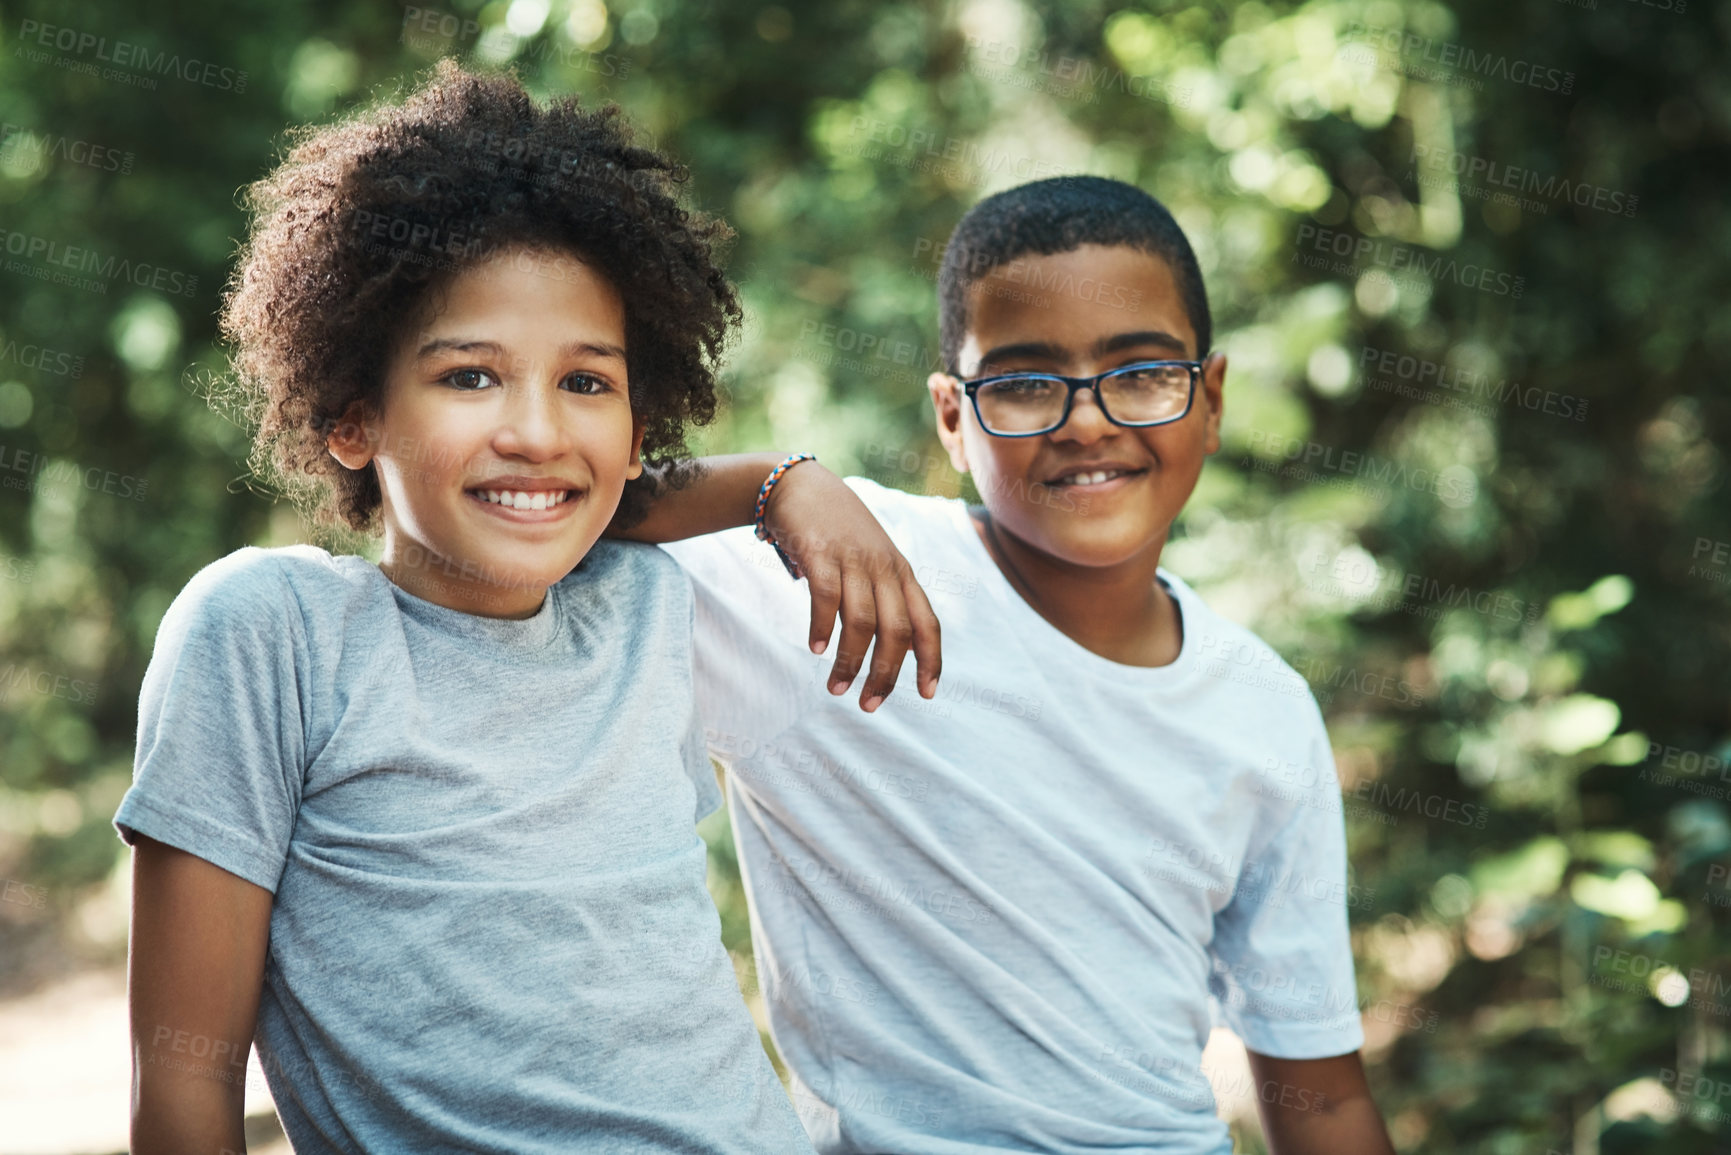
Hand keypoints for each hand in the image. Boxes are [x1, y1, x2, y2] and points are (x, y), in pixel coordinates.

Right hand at [762, 464, 941, 710]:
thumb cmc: (837, 530)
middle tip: (869, 705)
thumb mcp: (872, 559)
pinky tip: (815, 648)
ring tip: (836, 688)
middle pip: (896, 631)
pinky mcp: (821, 552)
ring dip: (850, 662)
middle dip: (885, 674)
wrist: (800, 485)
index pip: (927, 623)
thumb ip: (880, 596)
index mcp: (901, 573)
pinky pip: (827, 597)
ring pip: (862, 622)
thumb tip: (885, 647)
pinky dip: (822, 628)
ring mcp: (854, 559)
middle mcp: (884, 568)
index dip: (931, 660)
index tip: (927, 695)